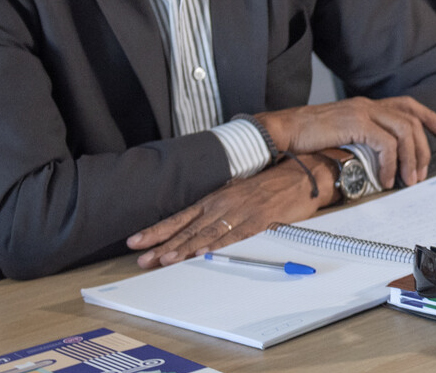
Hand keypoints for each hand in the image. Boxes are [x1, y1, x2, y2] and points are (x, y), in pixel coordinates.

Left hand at [126, 154, 327, 268]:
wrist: (299, 175)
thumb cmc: (267, 186)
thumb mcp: (236, 193)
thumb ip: (217, 209)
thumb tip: (196, 225)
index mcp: (214, 199)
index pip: (179, 217)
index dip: (157, 230)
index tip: (136, 241)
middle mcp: (221, 205)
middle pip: (187, 227)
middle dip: (163, 244)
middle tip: (142, 257)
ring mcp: (238, 213)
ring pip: (206, 233)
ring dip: (184, 248)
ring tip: (165, 259)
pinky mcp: (256, 221)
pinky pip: (233, 236)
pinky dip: (216, 245)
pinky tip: (202, 253)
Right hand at [255, 96, 435, 187]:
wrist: (282, 132)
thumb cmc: (306, 139)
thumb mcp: (339, 137)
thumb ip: (360, 142)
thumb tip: (378, 164)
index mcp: (365, 106)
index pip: (406, 104)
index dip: (428, 115)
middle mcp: (367, 105)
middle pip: (410, 120)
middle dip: (422, 148)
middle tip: (422, 173)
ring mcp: (361, 112)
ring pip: (404, 130)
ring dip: (411, 158)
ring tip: (408, 180)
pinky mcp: (355, 123)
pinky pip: (385, 143)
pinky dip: (390, 163)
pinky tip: (385, 179)